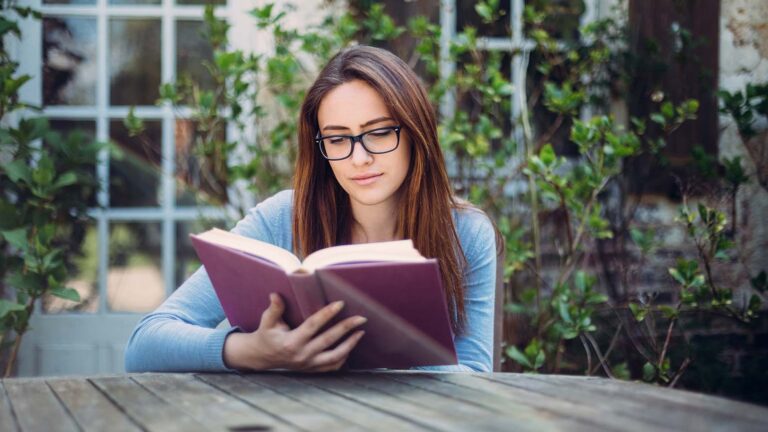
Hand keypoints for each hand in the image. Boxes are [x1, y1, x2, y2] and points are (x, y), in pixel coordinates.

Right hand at [223, 293, 366, 371]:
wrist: (262, 357)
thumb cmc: (266, 335)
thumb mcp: (267, 322)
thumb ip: (274, 309)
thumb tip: (275, 295)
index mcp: (291, 342)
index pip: (313, 325)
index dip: (327, 314)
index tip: (341, 303)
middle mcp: (302, 355)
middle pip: (329, 340)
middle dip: (346, 328)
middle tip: (361, 317)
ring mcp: (308, 365)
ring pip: (334, 357)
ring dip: (350, 345)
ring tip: (361, 332)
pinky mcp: (311, 370)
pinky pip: (331, 367)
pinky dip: (343, 358)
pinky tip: (351, 347)